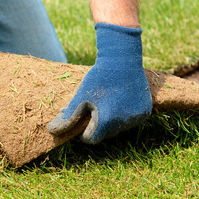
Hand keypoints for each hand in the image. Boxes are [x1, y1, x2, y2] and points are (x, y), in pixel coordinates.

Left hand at [48, 22, 151, 143]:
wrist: (122, 59)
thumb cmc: (98, 78)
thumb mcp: (80, 97)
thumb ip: (69, 117)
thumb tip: (53, 132)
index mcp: (106, 121)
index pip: (91, 139)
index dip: (84, 132)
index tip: (82, 119)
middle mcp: (123, 123)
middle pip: (105, 134)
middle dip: (97, 125)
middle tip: (93, 108)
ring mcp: (136, 118)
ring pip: (119, 128)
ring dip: (111, 121)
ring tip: (107, 102)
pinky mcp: (145, 112)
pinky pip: (131, 120)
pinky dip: (124, 115)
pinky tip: (120, 100)